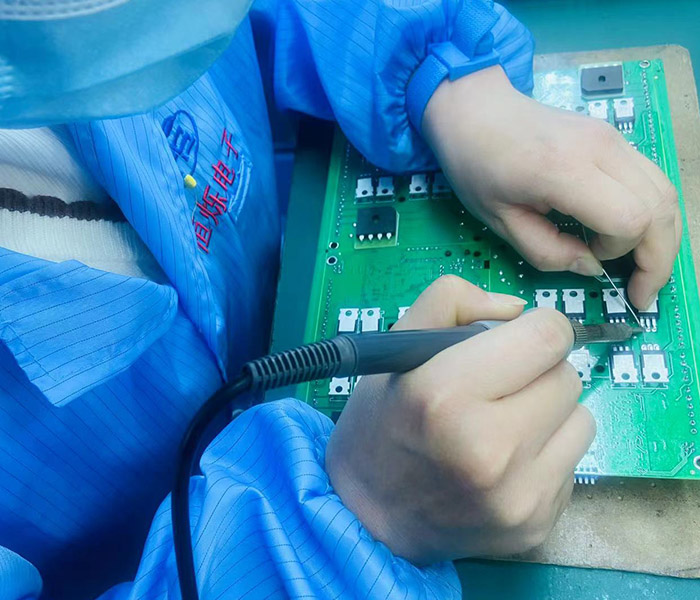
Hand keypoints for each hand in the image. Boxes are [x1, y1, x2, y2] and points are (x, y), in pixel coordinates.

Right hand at [325, 276, 594, 564]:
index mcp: (445, 395)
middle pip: (568, 377)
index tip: (514, 340)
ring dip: (550, 413)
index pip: (548, 336)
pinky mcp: (538, 527)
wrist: (369, 518)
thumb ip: (452, 301)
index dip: (535, 328)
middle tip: (501, 385)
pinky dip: (547, 454)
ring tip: (505, 424)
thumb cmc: (381, 423)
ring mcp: (518, 496)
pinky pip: (573, 464)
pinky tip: (507, 463)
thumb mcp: (397, 346)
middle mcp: (489, 449)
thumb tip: (518, 309)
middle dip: (539, 371)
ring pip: (581, 419)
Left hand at [422, 66, 680, 310]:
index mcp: (564, 170)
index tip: (591, 260)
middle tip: (641, 293)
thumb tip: (593, 266)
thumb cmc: (477, 166)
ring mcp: (613, 137)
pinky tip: (632, 236)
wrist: (476, 110)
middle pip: (660, 206)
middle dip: (658, 258)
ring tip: (643, 270)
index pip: (629, 218)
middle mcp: (601, 148)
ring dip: (662, 237)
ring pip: (665, 191)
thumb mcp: (499, 221)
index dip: (619, 252)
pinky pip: (651, 179)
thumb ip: (546, 251)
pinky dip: (653, 213)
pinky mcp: (614, 137)